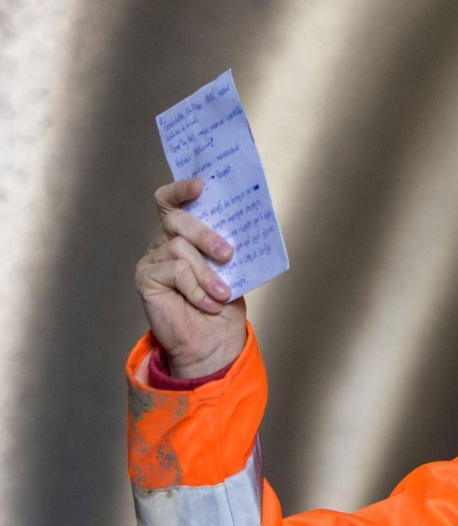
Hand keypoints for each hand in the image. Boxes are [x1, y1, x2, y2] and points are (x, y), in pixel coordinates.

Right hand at [136, 177, 246, 377]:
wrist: (214, 340)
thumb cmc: (222, 304)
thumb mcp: (232, 270)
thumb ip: (228, 247)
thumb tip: (243, 224)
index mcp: (184, 235)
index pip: (172, 203)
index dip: (181, 189)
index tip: (200, 185)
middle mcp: (164, 242)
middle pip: (176, 221)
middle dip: (205, 234)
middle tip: (226, 254)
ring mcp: (152, 259)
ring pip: (179, 249)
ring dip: (206, 273)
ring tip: (222, 293)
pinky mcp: (146, 278)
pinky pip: (174, 272)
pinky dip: (196, 288)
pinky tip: (207, 303)